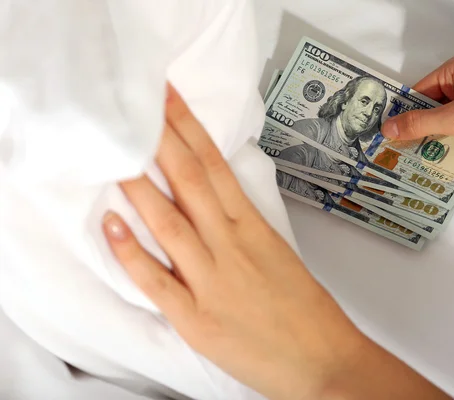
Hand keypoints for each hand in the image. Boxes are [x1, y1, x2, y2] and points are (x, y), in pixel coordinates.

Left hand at [102, 85, 447, 399]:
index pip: (215, 167)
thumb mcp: (278, 254)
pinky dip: (131, 253)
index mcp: (254, 229)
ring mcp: (212, 283)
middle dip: (162, 138)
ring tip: (113, 153)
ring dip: (137, 185)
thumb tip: (215, 204)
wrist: (324, 363)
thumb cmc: (308, 313)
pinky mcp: (197, 320)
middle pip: (190, 182)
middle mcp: (231, 247)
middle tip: (137, 106)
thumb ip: (244, 228)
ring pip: (168, 222)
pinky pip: (156, 281)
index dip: (189, 129)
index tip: (169, 101)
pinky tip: (110, 225)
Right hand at [382, 52, 453, 188]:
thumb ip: (419, 123)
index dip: (403, 111)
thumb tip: (385, 129)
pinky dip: (447, 143)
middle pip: (431, 106)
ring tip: (407, 158)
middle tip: (392, 149)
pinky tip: (432, 160)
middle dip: (416, 127)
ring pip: (444, 120)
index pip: (420, 89)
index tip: (385, 132)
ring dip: (431, 138)